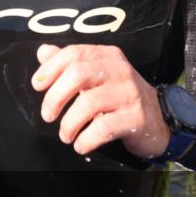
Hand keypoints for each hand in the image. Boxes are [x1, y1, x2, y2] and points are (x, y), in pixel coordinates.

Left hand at [32, 44, 169, 159]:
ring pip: (88, 103)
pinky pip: (103, 128)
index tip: (37, 86)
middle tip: (48, 115)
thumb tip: (43, 52)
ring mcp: (129, 94)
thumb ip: (69, 64)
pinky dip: (85, 139)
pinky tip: (81, 144)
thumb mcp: (97, 76)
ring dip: (68, 124)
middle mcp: (119, 70)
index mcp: (107, 56)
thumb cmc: (120, 98)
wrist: (158, 121)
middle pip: (77, 74)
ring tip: (65, 135)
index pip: (73, 53)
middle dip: (54, 97)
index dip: (50, 69)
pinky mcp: (136, 118)